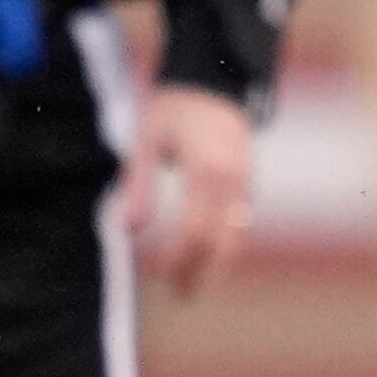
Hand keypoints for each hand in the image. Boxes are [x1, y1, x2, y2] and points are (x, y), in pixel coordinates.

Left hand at [124, 80, 256, 296]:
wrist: (213, 82)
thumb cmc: (173, 108)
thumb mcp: (146, 140)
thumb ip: (138, 185)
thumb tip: (129, 231)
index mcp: (208, 170)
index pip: (195, 231)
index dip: (176, 258)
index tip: (155, 272)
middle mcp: (234, 181)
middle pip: (220, 242)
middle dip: (199, 272)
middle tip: (179, 295)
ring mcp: (246, 183)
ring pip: (235, 238)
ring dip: (214, 266)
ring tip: (192, 287)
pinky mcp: (248, 184)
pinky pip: (240, 225)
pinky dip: (223, 247)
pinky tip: (205, 260)